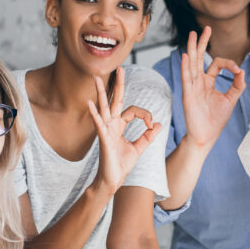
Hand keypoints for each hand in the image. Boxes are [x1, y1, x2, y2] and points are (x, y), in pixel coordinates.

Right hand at [88, 67, 161, 191]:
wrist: (112, 180)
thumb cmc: (121, 164)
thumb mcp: (139, 148)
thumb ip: (148, 137)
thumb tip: (159, 125)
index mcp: (119, 125)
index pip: (133, 110)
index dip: (145, 114)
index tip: (152, 125)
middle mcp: (111, 124)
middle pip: (115, 100)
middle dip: (117, 84)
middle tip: (119, 68)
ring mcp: (105, 130)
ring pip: (104, 107)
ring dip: (100, 92)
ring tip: (96, 78)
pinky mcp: (103, 138)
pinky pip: (98, 123)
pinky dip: (94, 113)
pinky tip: (89, 103)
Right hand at [180, 27, 244, 148]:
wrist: (206, 137)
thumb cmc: (215, 120)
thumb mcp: (230, 100)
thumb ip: (237, 85)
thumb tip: (242, 70)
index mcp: (208, 82)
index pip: (217, 64)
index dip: (229, 64)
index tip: (238, 70)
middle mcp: (198, 82)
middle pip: (200, 57)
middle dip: (202, 42)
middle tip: (205, 28)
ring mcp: (192, 87)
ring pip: (192, 63)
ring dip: (192, 48)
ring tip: (193, 34)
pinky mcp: (188, 95)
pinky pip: (186, 78)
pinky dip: (186, 67)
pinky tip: (186, 56)